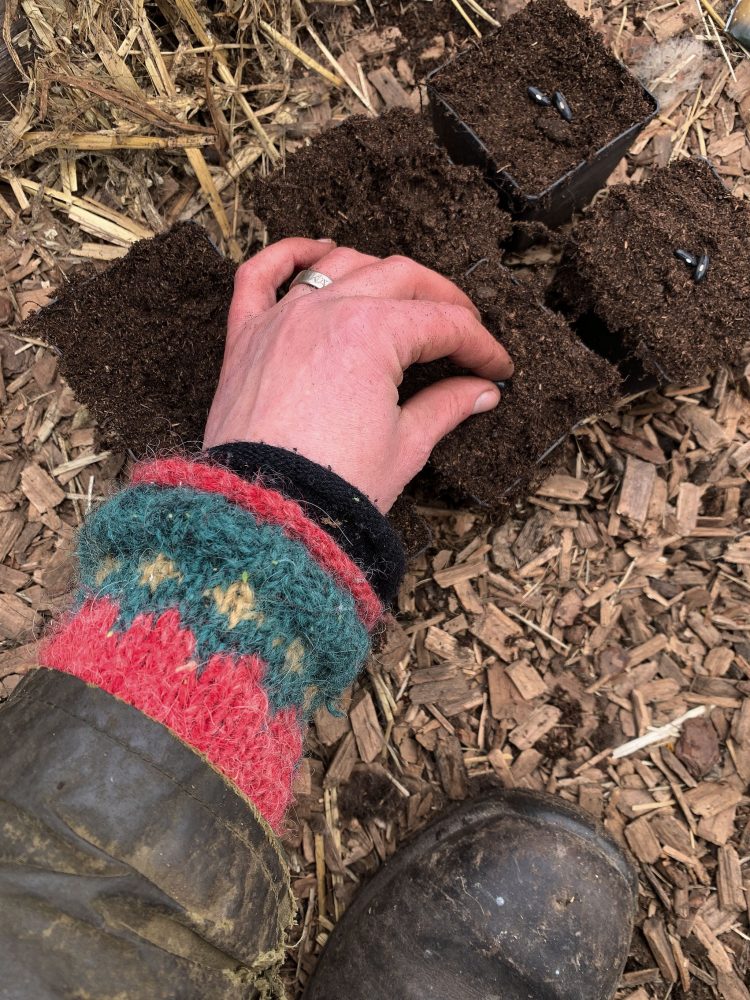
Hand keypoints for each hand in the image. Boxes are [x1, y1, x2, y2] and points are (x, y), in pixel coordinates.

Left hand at [204, 238, 512, 511]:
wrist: (265, 514)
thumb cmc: (334, 486)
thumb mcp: (406, 446)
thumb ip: (446, 406)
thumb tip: (482, 391)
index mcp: (372, 333)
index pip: (443, 324)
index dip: (480, 346)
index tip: (497, 368)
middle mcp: (327, 310)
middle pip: (400, 278)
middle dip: (443, 300)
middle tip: (466, 332)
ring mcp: (282, 318)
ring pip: (341, 265)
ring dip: (381, 272)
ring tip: (407, 294)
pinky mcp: (247, 336)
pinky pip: (260, 275)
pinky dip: (289, 254)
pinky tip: (318, 250)